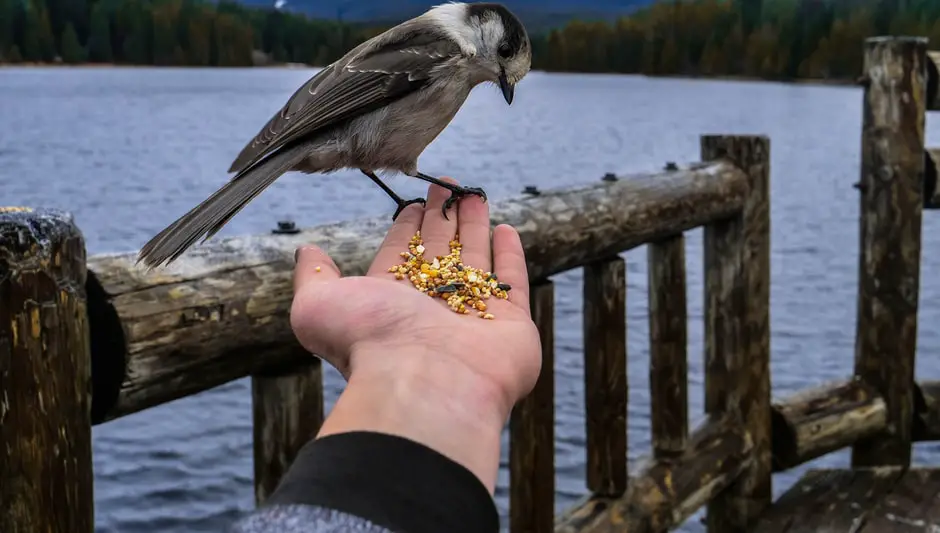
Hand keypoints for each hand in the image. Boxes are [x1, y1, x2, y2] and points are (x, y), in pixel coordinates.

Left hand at [290, 178, 541, 434]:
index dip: (407, 228)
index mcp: (390, 303)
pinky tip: (505, 229)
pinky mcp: (510, 325)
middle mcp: (431, 309)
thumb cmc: (367, 343)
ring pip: (475, 260)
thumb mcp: (317, 304)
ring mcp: (472, 317)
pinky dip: (510, 256)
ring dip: (474, 226)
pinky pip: (511, 283)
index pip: (402, 255)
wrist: (423, 381)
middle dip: (442, 217)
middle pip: (439, 252)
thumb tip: (307, 251)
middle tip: (447, 185)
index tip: (414, 202)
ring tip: (474, 195)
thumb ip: (313, 275)